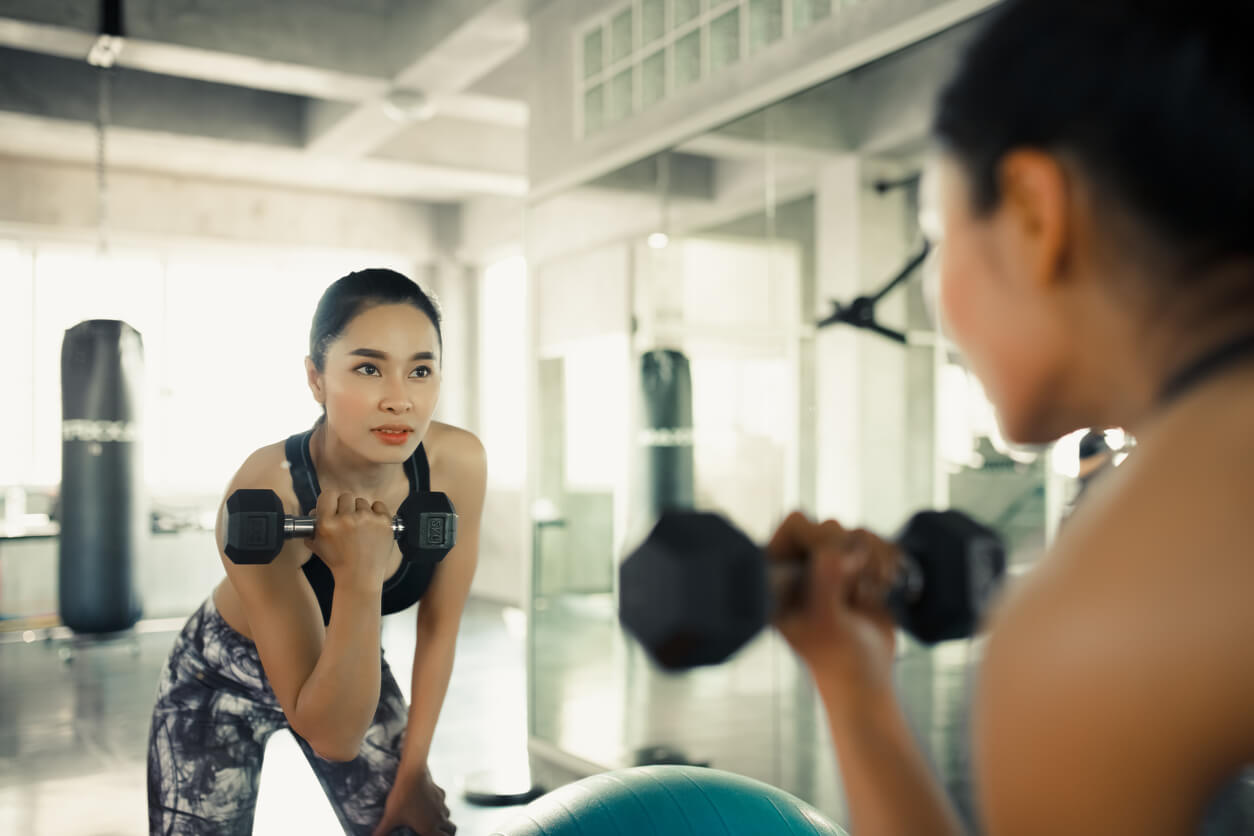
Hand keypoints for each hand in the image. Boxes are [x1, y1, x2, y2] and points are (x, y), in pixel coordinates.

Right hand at [305, 491, 394, 586]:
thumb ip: (312, 526)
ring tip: (361, 528)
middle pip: (346, 496)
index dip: (331, 501)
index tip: (334, 508)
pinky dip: (376, 512)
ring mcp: (367, 519)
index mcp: (327, 524)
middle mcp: (346, 519)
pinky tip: (372, 525)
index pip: (328, 495)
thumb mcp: (317, 545)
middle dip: (346, 507)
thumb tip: (315, 509)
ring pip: (362, 501)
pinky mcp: (384, 522)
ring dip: (361, 511)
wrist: (360, 576)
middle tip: (348, 521)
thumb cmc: (338, 561)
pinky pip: (378, 505)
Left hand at [372, 764, 454, 835]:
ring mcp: (441, 804)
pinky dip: (438, 804)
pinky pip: (443, 801)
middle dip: (446, 832)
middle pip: (451, 829)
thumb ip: (381, 831)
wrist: (412, 773)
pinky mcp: (440, 792)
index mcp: (429, 827)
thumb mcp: (390, 817)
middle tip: (437, 832)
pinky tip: (429, 801)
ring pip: (447, 815)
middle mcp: (439, 817)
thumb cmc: (401, 797)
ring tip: (432, 819)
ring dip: (443, 818)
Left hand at [768, 512, 898, 699]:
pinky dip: (886, 559)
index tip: (838, 563)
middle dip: (852, 555)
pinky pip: (874, 543)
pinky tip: (884, 586)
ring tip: (875, 587)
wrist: (866, 680)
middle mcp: (799, 566)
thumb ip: (825, 583)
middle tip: (856, 588)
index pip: (795, 526)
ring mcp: (827, 567)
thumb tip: (837, 551)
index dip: (820, 537)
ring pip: (856, 533)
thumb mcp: (825, 622)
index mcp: (777, 575)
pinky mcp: (853, 570)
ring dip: (874, 558)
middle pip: (830, 526)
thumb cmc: (837, 658)